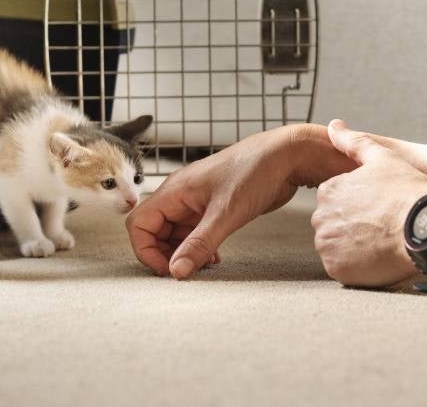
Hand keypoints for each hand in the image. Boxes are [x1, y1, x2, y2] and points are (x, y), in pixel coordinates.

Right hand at [126, 125, 356, 278]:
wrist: (286, 156)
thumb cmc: (255, 172)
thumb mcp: (226, 214)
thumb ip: (199, 244)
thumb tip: (176, 271)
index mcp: (175, 190)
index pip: (139, 224)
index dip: (146, 250)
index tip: (169, 269)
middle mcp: (181, 195)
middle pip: (154, 231)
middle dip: (166, 254)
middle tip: (187, 271)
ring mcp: (197, 201)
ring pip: (176, 233)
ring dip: (185, 253)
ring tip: (204, 266)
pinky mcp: (214, 207)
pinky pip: (195, 232)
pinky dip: (200, 247)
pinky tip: (215, 258)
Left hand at [312, 120, 426, 287]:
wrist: (426, 229)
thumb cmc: (408, 192)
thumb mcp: (383, 158)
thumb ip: (354, 142)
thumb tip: (334, 126)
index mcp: (328, 190)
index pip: (334, 201)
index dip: (358, 205)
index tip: (377, 208)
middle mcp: (321, 217)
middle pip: (332, 223)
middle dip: (351, 225)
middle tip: (381, 226)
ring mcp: (328, 244)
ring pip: (335, 246)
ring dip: (352, 246)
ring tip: (380, 241)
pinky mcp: (337, 269)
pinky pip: (341, 267)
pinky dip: (356, 265)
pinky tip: (377, 257)